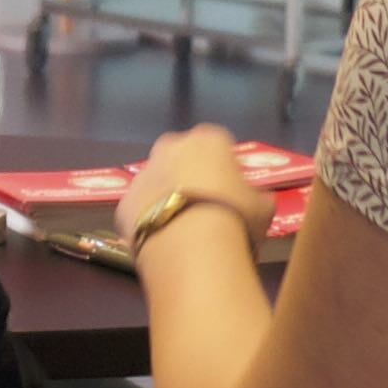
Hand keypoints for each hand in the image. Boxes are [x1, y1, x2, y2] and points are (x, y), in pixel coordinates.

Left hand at [123, 127, 274, 261]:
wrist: (189, 248)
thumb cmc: (234, 218)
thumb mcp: (263, 207)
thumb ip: (257, 196)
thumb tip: (257, 199)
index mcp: (208, 139)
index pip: (220, 143)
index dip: (227, 166)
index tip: (233, 188)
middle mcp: (170, 147)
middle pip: (182, 156)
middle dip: (191, 174)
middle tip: (205, 204)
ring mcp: (142, 174)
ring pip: (157, 181)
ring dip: (167, 196)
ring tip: (183, 227)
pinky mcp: (123, 203)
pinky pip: (140, 208)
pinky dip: (149, 220)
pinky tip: (163, 240)